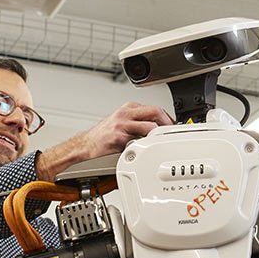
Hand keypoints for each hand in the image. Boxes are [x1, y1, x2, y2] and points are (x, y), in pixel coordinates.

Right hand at [37, 102, 171, 179]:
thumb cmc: (104, 138)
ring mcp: (123, 124)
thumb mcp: (123, 124)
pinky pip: (139, 139)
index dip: (167, 118)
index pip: (154, 108)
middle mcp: (126, 113)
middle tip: (173, 132)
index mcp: (128, 108)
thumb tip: (159, 130)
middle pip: (155, 111)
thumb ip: (139, 124)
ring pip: (150, 124)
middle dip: (167, 122)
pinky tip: (150, 148)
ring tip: (164, 141)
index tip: (173, 127)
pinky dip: (147, 144)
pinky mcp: (119, 136)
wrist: (85, 146)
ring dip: (161, 134)